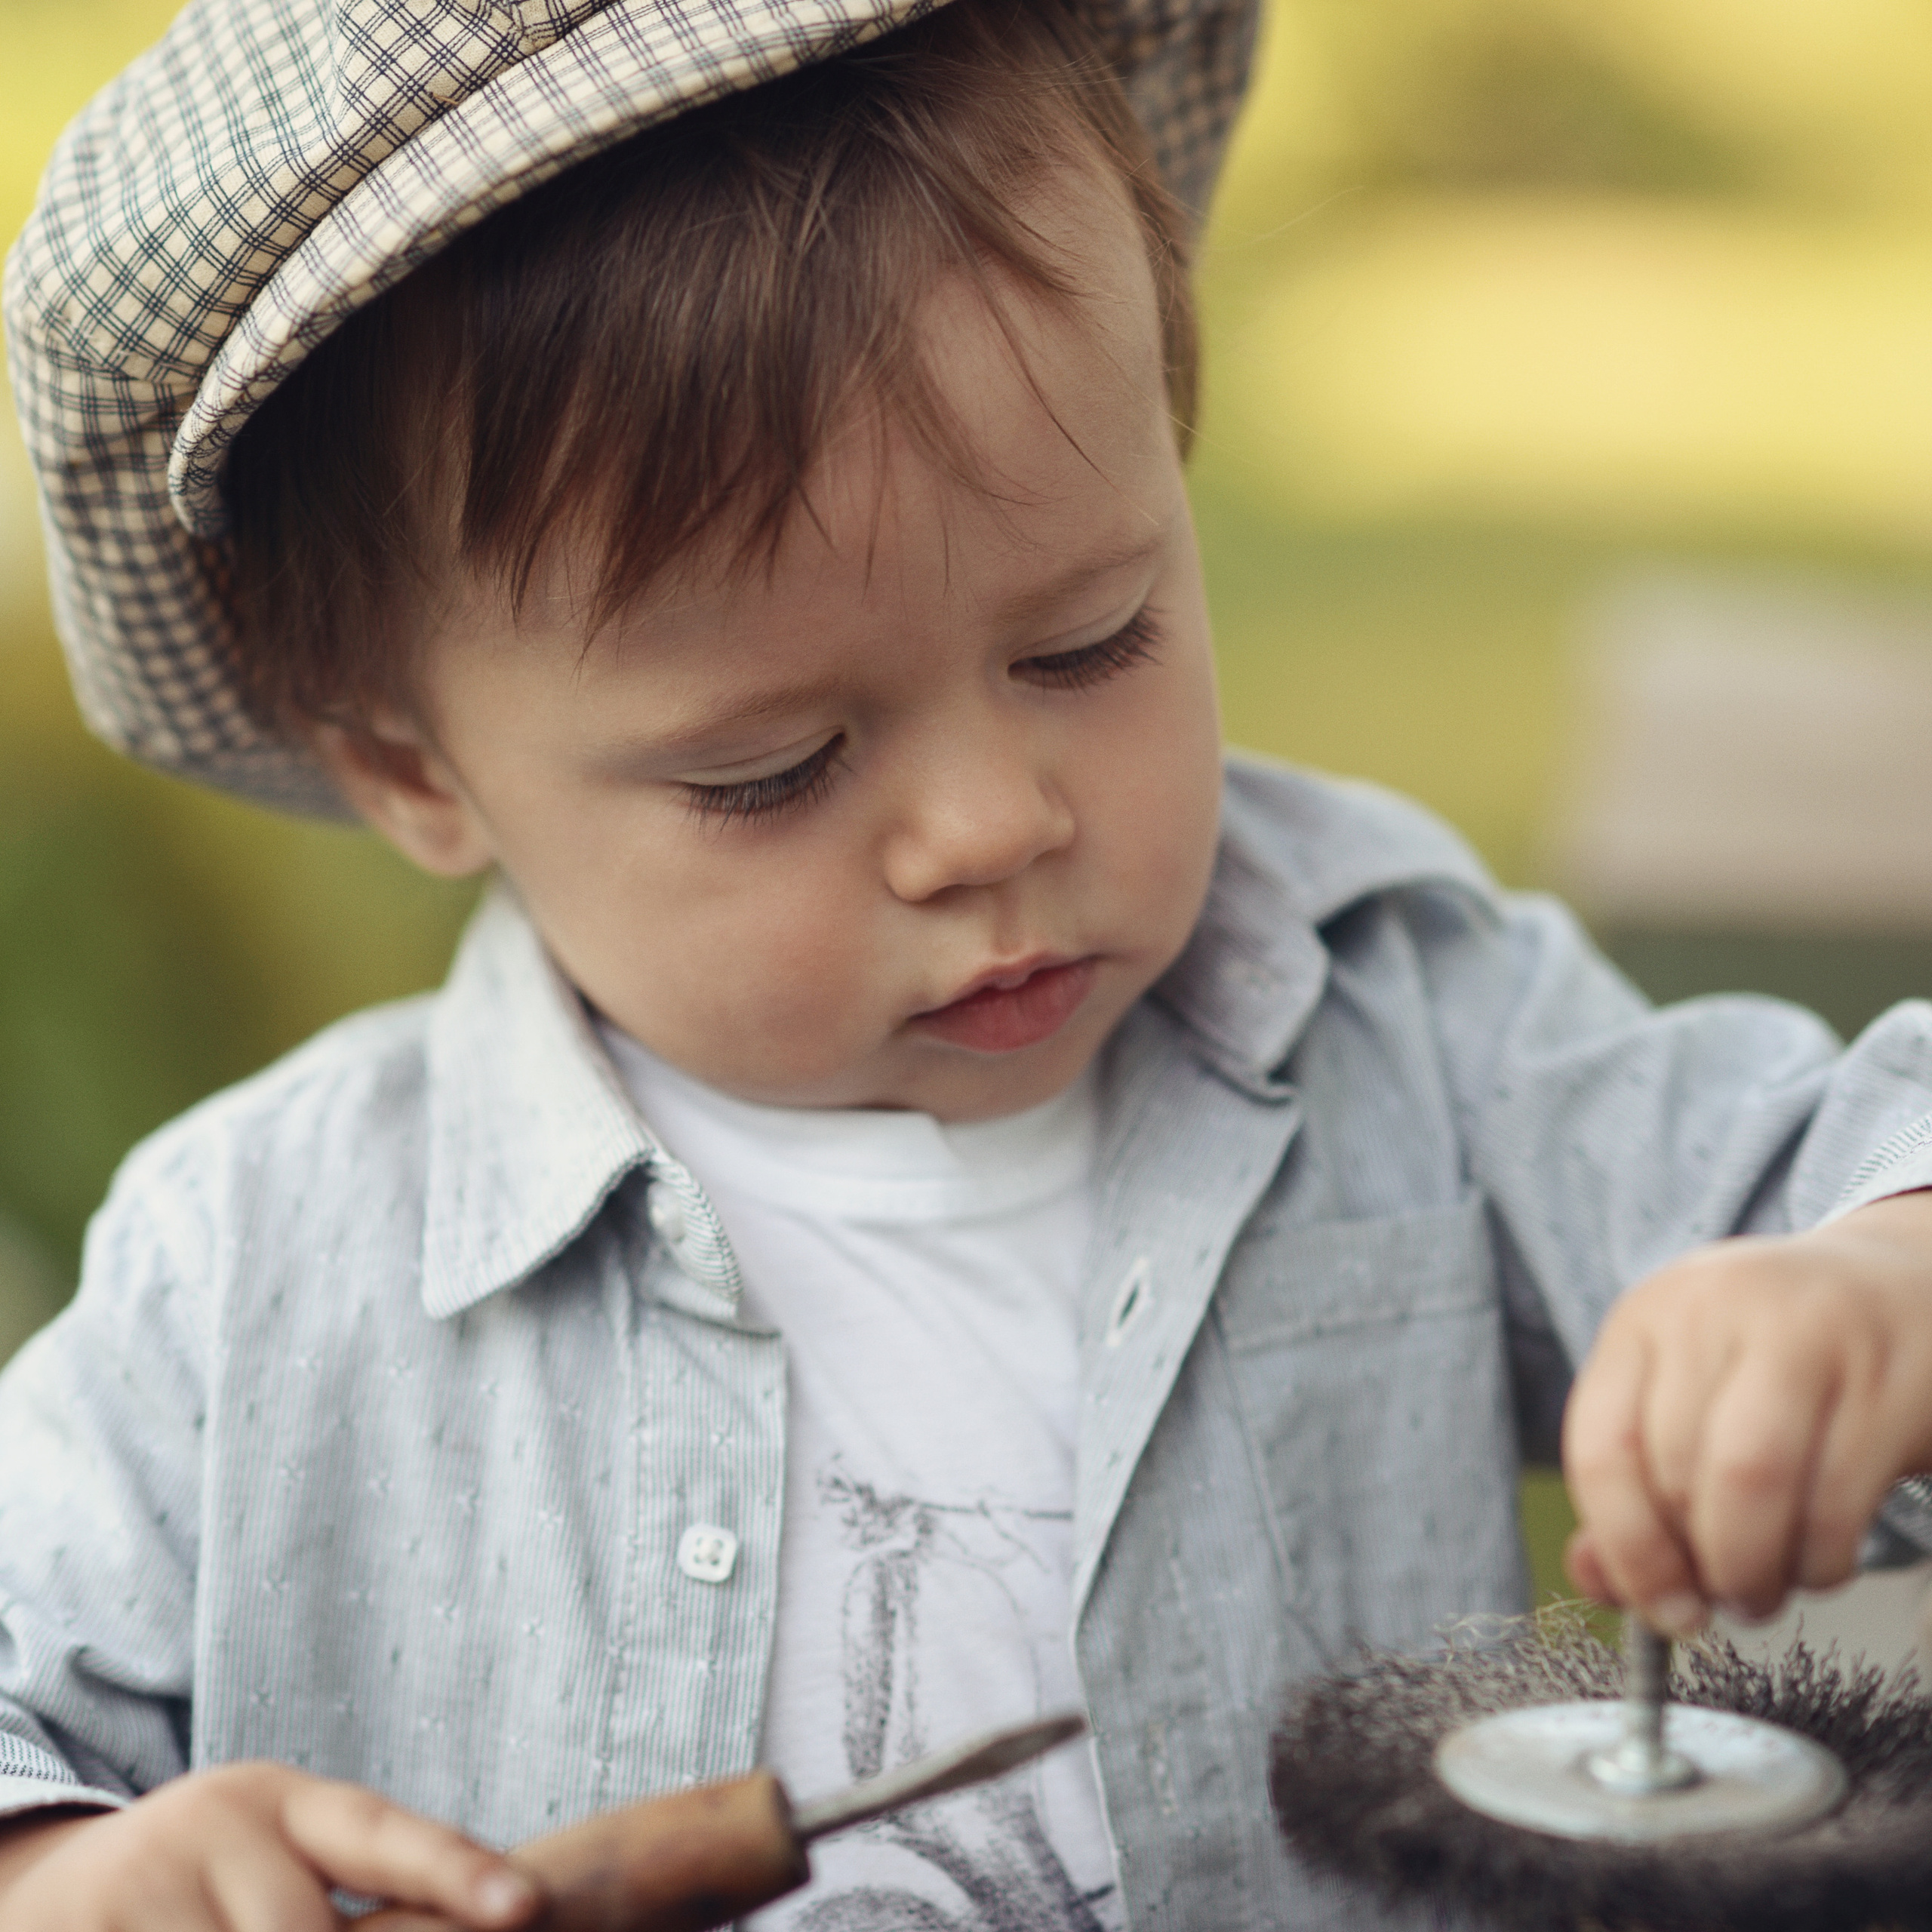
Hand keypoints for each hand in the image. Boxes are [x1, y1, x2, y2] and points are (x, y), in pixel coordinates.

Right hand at [0, 1763, 542, 1931]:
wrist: (50, 1888)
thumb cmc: (202, 1890)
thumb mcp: (275, 1867)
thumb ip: (367, 1900)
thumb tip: (500, 1916)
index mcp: (279, 1801)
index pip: (381, 1834)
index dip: (456, 1872)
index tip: (527, 1906)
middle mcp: (214, 1825)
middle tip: (321, 1929)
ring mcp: (140, 1885)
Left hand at [1562, 1190, 1931, 1636]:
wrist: (1904, 1287)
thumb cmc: (1778, 1361)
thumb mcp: (1686, 1394)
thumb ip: (1631, 1488)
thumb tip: (1596, 1582)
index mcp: (1647, 1317)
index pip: (1600, 1445)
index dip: (1624, 1546)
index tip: (1656, 1608)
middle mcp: (1717, 1310)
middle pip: (1676, 1472)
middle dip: (1698, 1565)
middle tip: (1723, 1598)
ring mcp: (1807, 1333)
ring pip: (1751, 1483)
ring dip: (1755, 1569)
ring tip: (1765, 1589)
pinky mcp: (1888, 1376)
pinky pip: (1836, 1499)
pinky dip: (1819, 1558)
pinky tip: (1820, 1560)